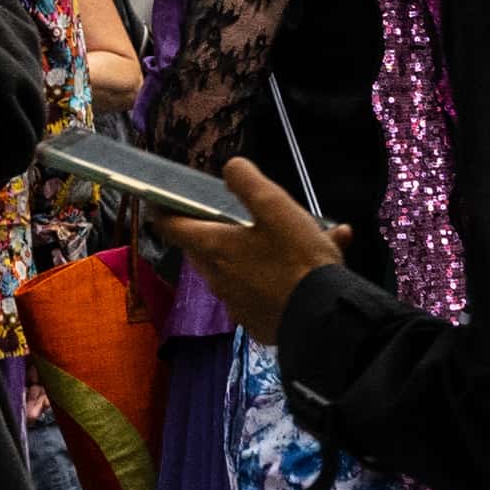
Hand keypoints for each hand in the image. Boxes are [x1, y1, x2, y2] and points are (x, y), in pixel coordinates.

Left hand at [153, 159, 350, 341]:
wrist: (327, 320)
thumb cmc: (298, 261)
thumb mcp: (276, 207)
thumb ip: (247, 181)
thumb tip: (231, 168)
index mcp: (214, 249)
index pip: (171, 227)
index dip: (164, 211)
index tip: (162, 200)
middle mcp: (218, 279)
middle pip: (202, 249)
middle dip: (212, 231)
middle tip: (231, 216)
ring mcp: (237, 304)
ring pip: (236, 270)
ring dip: (254, 253)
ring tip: (291, 240)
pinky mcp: (258, 322)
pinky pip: (260, 292)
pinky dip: (276, 277)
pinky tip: (309, 268)